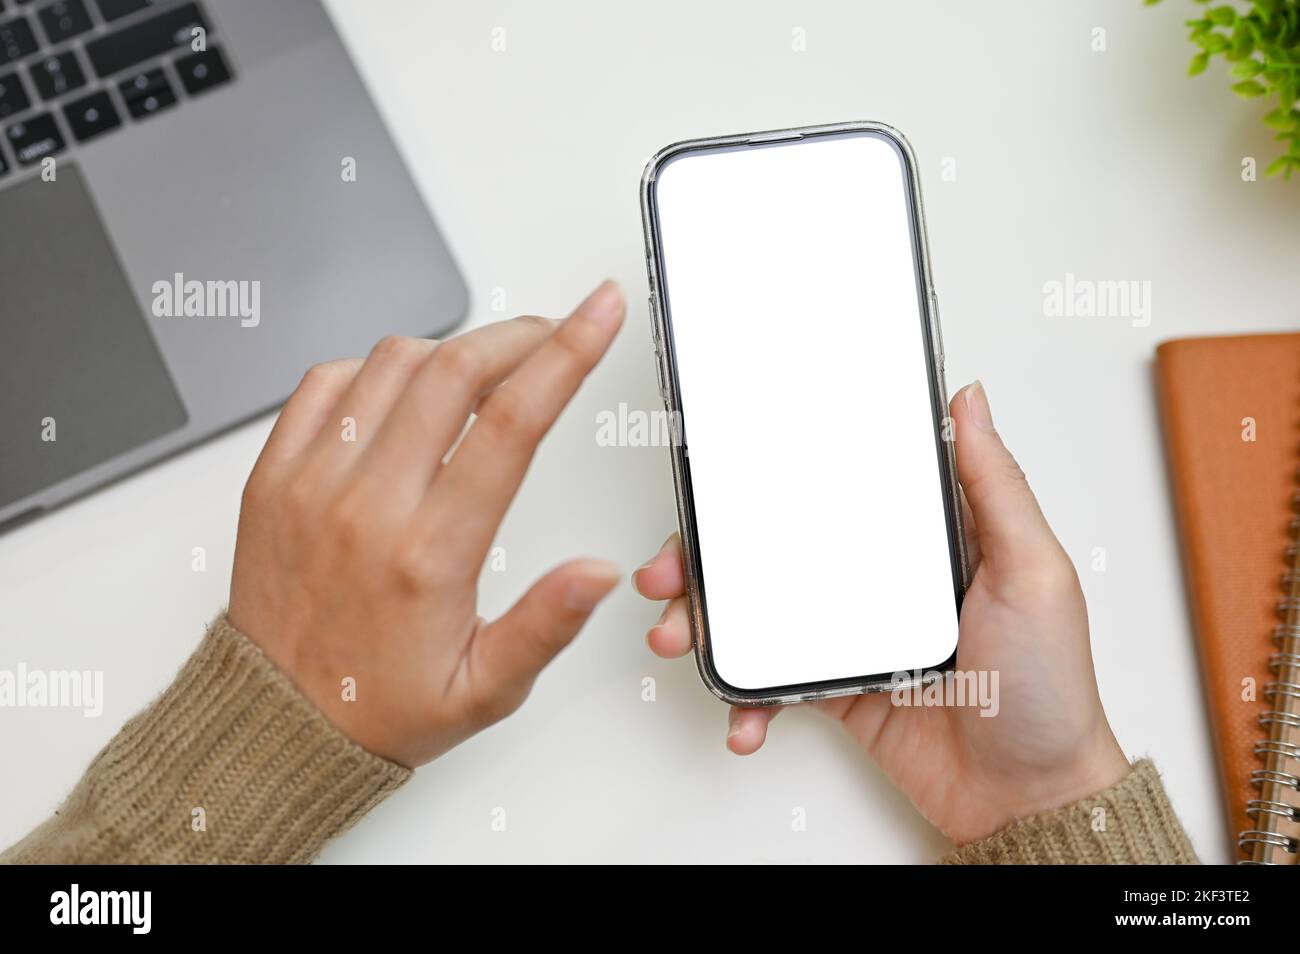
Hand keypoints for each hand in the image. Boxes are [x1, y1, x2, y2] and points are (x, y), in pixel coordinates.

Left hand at [228, 281, 625, 767]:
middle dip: (519, 334)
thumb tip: (600, 572)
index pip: (512, 423)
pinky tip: (404, 390)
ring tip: (484, 369)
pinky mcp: (272, 477)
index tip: (599, 312)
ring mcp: (312, 484)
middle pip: (454, 371)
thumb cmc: (378, 705)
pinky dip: (375, 367)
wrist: (274, 723)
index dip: (567, 354)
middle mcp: (367, 507)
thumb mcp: (486, 688)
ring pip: (391, 363)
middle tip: (552, 334)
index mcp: (430, 555)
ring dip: (452, 348)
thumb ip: (547, 624)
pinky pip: (324, 382)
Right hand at [633, 380, 1130, 844]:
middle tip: (672, 571)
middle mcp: (880, 582)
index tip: (718, 484)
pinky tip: (744, 714)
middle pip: (776, 550)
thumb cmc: (1048, 686)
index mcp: (923, 541)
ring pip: (760, 614)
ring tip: (682, 636)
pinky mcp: (837, 689)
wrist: (1029, 798)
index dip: (769, 484)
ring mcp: (853, 637)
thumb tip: (970, 401)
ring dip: (709, 624)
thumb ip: (996, 486)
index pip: (833, 493)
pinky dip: (747, 699)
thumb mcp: (1032, 571)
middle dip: (710, 558)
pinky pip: (773, 683)